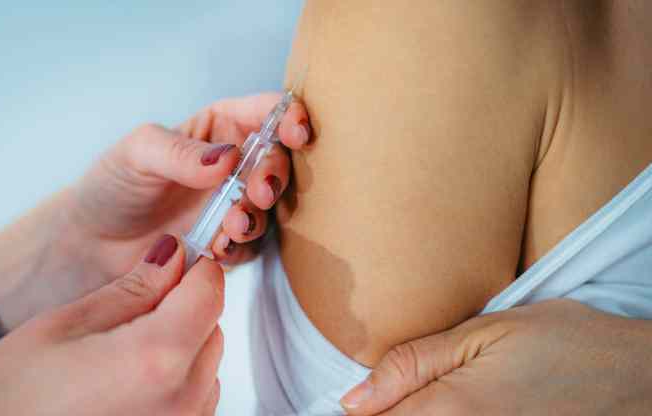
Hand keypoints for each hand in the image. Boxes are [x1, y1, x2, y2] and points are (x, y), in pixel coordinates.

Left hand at [0, 93, 309, 329]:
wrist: (92, 243)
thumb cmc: (113, 185)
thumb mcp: (137, 153)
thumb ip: (180, 152)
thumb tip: (228, 157)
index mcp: (219, 128)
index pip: (264, 113)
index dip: (288, 118)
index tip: (295, 133)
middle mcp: (233, 165)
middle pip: (277, 161)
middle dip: (274, 175)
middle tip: (257, 191)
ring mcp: (233, 205)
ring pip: (270, 207)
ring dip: (257, 215)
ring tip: (231, 225)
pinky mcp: (228, 243)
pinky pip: (251, 245)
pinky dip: (241, 247)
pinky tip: (218, 248)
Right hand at [0, 235, 224, 415]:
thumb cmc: (4, 396)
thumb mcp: (65, 325)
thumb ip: (132, 289)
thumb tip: (172, 256)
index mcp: (155, 359)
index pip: (210, 292)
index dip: (195, 268)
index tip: (174, 260)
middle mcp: (180, 401)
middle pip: (212, 328)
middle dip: (185, 306)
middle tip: (137, 302)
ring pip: (206, 365)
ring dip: (182, 345)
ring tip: (123, 347)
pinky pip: (194, 399)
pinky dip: (175, 380)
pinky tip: (128, 379)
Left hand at [340, 299, 651, 414]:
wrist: (638, 378)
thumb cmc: (564, 343)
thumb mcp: (483, 334)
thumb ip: (412, 365)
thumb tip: (353, 399)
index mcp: (451, 411)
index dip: (359, 411)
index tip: (360, 399)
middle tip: (399, 397)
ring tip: (433, 399)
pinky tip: (457, 412)